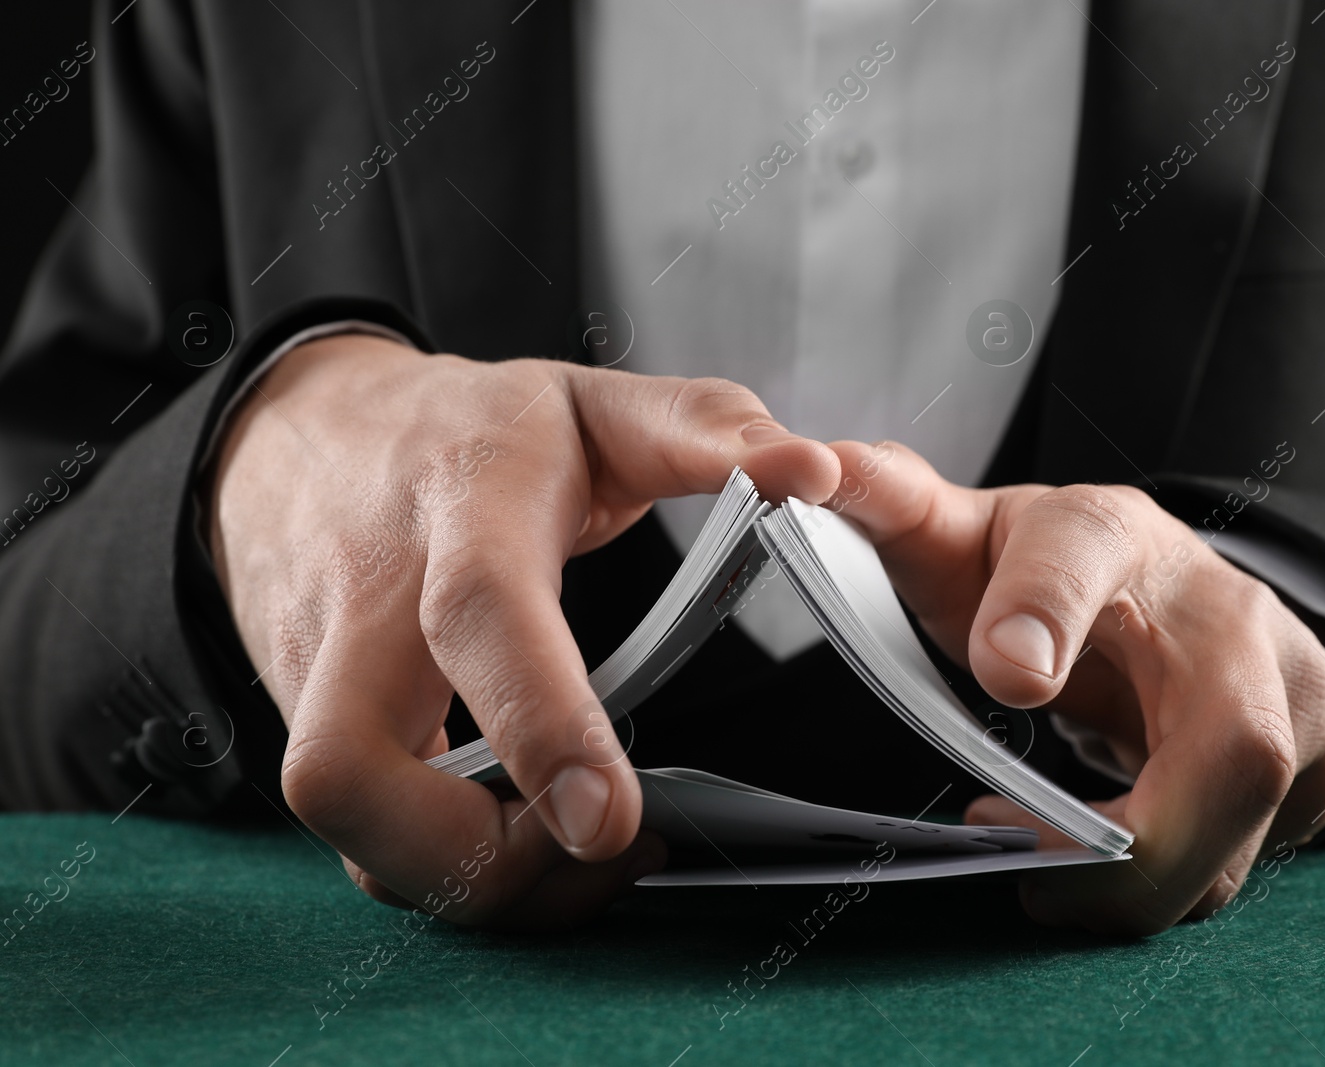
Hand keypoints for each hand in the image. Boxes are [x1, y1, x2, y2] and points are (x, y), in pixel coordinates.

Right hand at [207, 335, 838, 927]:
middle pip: (348, 768)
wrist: (302, 429)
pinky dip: (444, 864)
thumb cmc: (467, 427)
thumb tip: (811, 469)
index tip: (611, 818)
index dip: (540, 721)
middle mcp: (366, 604)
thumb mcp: (591, 404)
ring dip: (468, 879)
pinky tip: (524, 839)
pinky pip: (361, 833)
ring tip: (581, 851)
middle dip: (472, 857)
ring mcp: (314, 674)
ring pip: (345, 829)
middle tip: (601, 842)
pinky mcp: (305, 727)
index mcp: (461, 507)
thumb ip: (705, 428)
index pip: (479, 613)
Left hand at [827, 440, 1324, 933]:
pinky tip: (1110, 857)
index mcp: (1111, 534)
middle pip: (1230, 755)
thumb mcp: (963, 533)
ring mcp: (1301, 689)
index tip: (1007, 676)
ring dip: (1132, 886)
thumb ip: (888, 505)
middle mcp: (1231, 607)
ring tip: (1045, 870)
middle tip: (1019, 870)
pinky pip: (1249, 863)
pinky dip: (1169, 885)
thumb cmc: (1048, 571)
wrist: (1163, 591)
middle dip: (1122, 851)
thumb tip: (809, 473)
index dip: (1044, 611)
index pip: (1080, 551)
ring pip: (1242, 838)